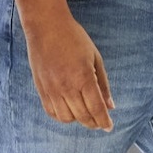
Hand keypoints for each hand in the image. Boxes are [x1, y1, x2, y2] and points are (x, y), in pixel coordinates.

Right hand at [23, 12, 113, 129]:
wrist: (46, 25)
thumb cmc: (73, 37)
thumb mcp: (95, 57)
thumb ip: (103, 83)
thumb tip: (111, 105)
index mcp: (83, 77)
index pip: (96, 108)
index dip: (104, 121)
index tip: (109, 126)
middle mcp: (67, 86)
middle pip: (83, 116)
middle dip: (94, 122)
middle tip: (99, 122)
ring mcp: (52, 89)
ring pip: (66, 118)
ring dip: (78, 120)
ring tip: (84, 114)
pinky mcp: (41, 88)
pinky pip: (51, 112)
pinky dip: (61, 116)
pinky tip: (68, 110)